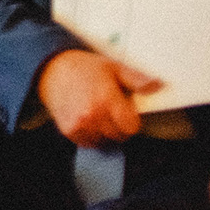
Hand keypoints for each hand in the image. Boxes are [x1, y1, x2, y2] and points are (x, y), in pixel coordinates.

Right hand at [36, 48, 160, 147]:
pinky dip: (89, 135)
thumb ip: (137, 79)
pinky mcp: (69, 129)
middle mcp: (94, 114)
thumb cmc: (84, 68)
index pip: (131, 127)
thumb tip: (157, 86)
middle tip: (108, 111)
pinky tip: (85, 120)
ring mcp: (80, 123)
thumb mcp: (113, 67)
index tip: (125, 113)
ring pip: (103, 141)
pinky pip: (87, 142)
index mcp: (108, 99)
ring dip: (103, 132)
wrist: (51, 69)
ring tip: (96, 114)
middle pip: (118, 136)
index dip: (130, 121)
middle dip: (117, 126)